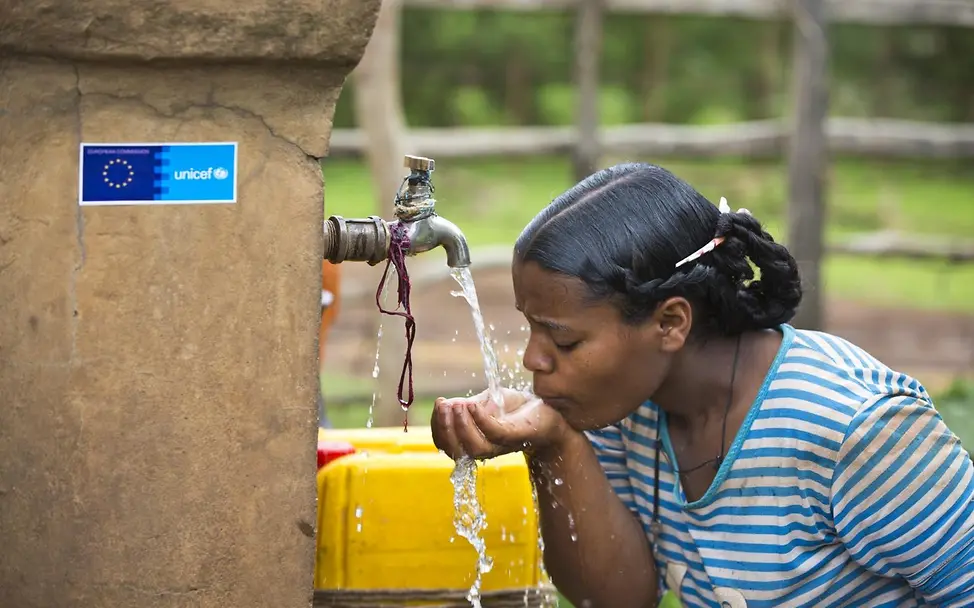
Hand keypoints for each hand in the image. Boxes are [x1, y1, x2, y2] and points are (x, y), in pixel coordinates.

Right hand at [431, 386, 569, 459]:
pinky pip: (496, 433)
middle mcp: (486, 447)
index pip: (448, 444)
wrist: (553, 413)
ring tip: (456, 406)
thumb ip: (469, 406)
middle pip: (457, 450)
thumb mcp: (489, 403)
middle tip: (442, 406)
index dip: (438, 427)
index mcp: (474, 440)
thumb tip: (445, 405)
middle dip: (445, 428)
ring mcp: (502, 444)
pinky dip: (481, 420)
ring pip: (475, 447)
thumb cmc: (518, 410)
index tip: (438, 405)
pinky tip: (473, 405)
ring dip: (461, 426)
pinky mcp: (517, 436)